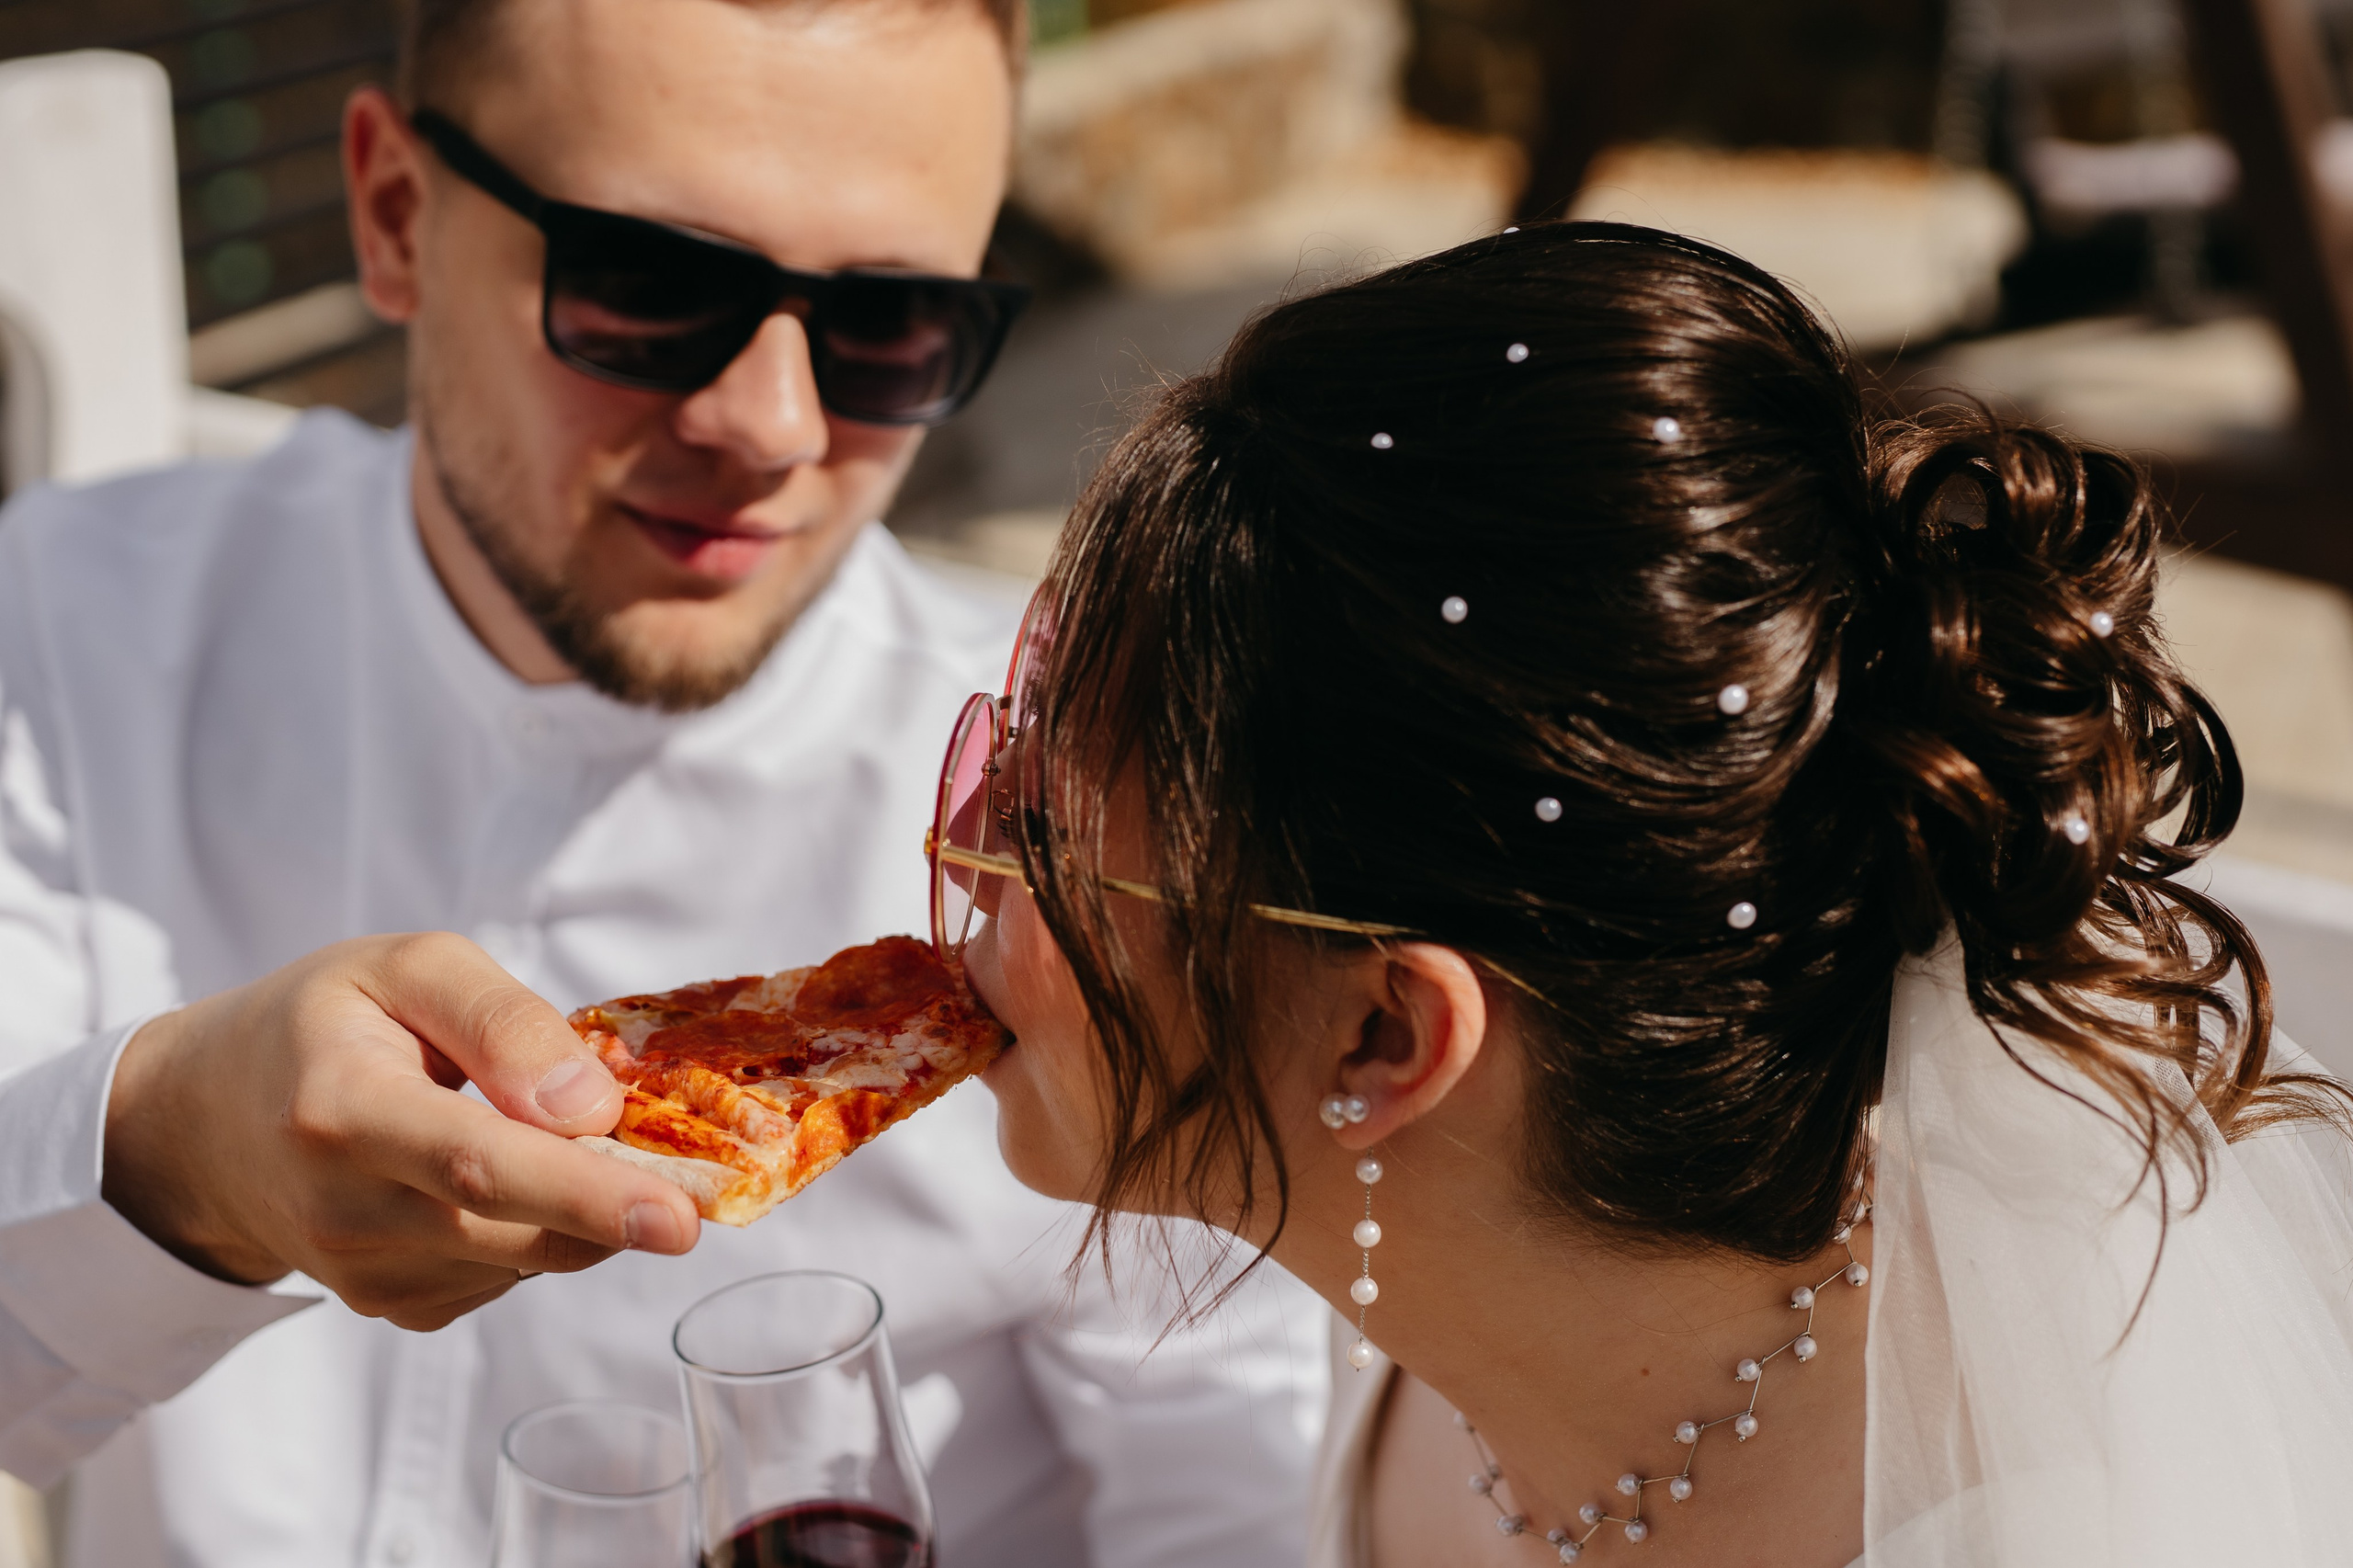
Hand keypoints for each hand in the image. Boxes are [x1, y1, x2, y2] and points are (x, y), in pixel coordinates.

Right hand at [103, 933, 700, 1330]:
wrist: (209, 1120)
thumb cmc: (323, 1023)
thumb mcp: (409, 968)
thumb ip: (503, 1021)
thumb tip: (590, 1106)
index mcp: (342, 1108)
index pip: (479, 1166)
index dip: (586, 1195)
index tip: (680, 1219)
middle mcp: (344, 1209)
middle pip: (516, 1229)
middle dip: (618, 1211)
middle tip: (695, 1187)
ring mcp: (363, 1274)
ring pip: (527, 1260)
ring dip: (580, 1210)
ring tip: (557, 1137)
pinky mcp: (388, 1307)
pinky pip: (504, 1277)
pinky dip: (538, 1231)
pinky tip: (505, 1180)